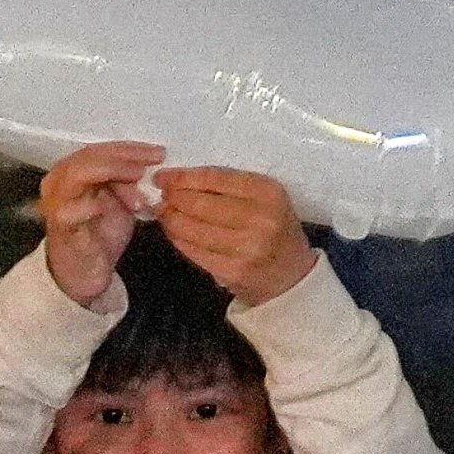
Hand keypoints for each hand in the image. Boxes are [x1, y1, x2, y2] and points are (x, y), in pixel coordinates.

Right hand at [39, 142, 165, 307]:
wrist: (84, 272)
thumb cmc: (99, 232)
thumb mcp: (119, 201)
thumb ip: (127, 181)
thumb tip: (148, 165)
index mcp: (72, 171)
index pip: (100, 150)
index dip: (129, 149)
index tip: (155, 152)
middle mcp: (59, 182)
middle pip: (89, 157)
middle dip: (123, 158)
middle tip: (149, 163)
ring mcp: (57, 204)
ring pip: (78, 175)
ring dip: (111, 174)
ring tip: (137, 179)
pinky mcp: (60, 229)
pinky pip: (68, 212)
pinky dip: (88, 206)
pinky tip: (106, 204)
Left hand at [156, 165, 319, 305]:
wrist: (292, 277)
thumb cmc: (275, 230)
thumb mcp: (265, 199)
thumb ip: (230, 187)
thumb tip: (181, 180)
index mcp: (268, 192)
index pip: (215, 178)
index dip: (184, 177)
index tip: (164, 176)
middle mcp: (260, 219)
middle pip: (201, 204)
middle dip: (173, 198)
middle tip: (160, 196)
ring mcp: (246, 248)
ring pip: (193, 229)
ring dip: (171, 219)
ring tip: (163, 213)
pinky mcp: (233, 272)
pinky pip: (194, 251)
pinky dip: (178, 240)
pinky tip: (173, 232)